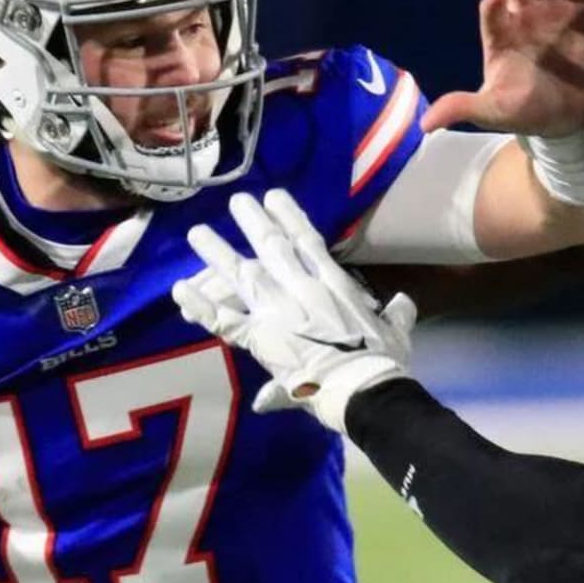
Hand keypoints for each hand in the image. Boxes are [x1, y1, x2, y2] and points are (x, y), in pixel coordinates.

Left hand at [172, 190, 415, 433]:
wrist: (364, 386)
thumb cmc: (384, 360)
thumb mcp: (396, 332)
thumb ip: (397, 314)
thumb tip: (404, 303)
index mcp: (334, 284)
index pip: (308, 241)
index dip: (290, 216)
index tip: (275, 196)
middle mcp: (301, 289)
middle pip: (271, 247)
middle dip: (252, 222)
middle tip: (236, 201)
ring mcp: (277, 311)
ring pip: (240, 275)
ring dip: (217, 252)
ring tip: (197, 232)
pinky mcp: (259, 338)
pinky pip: (222, 319)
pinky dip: (200, 305)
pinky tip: (179, 290)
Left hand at [422, 0, 583, 137]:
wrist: (565, 120)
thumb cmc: (524, 110)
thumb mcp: (492, 112)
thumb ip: (463, 108)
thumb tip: (425, 125)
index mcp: (500, 34)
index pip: (492, 12)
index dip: (494, 6)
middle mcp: (524, 16)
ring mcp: (553, 11)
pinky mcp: (582, 15)